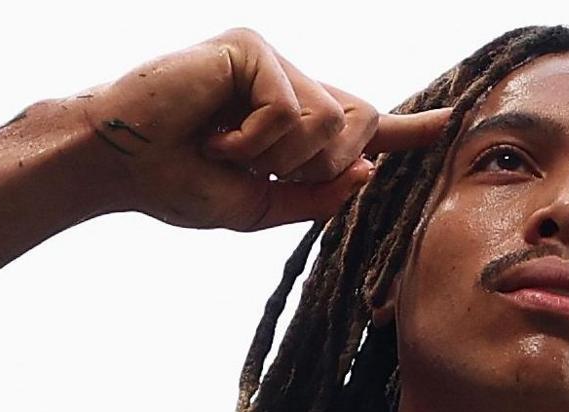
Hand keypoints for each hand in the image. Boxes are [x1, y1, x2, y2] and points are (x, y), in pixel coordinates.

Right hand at [65, 28, 450, 230]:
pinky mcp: (251, 49)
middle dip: (317, 164)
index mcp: (291, 122)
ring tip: (225, 150)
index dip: (408, 128)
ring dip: (279, 156)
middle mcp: (288, 83)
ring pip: (330, 121)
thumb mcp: (257, 205)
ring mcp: (271, 61)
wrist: (117, 166)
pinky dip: (255, 141)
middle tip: (252, 167)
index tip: (450, 124)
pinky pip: (292, 109)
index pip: (362, 125)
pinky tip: (215, 136)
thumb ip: (314, 193)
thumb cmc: (175, 182)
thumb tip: (366, 172)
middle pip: (358, 124)